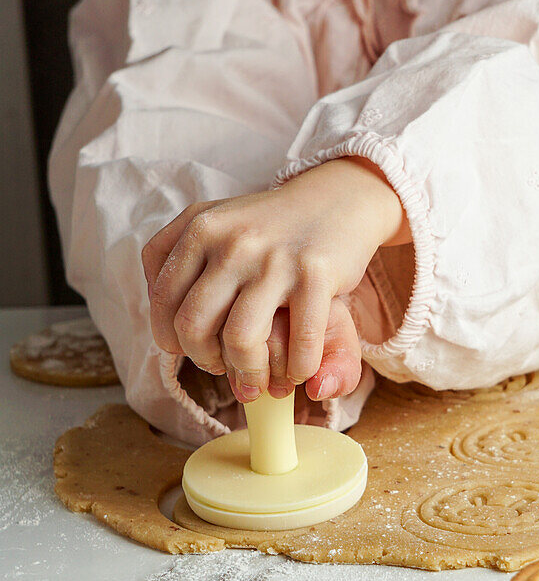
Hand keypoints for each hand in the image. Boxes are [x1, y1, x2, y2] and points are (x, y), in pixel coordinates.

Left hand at [142, 158, 407, 400]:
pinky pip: (299, 342)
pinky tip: (299, 370)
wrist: (338, 198)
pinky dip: (297, 368)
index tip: (191, 351)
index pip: (163, 301)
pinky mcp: (315, 274)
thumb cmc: (272, 225)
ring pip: (239, 339)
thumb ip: (177, 254)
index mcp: (200, 229)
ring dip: (248, 373)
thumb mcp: (217, 221)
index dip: (172, 339)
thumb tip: (158, 308)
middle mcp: (232, 241)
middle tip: (224, 369)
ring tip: (259, 382)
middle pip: (193, 326)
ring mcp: (274, 258)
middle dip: (205, 360)